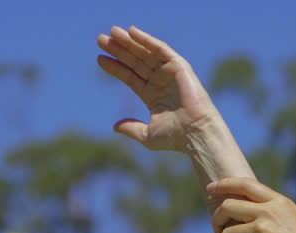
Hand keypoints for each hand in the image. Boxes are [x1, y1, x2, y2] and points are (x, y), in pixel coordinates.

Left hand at [96, 26, 221, 151]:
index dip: (115, 67)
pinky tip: (131, 31)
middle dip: (119, 50)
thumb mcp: (147, 134)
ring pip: (145, 53)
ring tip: (112, 32)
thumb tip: (115, 126)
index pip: (129, 77)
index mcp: (152, 95)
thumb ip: (131, 128)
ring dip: (129, 42)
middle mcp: (160, 81)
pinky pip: (160, 49)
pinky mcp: (179, 66)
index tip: (99, 58)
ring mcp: (169, 73)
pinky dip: (147, 39)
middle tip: (100, 39)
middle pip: (135, 62)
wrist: (195, 133)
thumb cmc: (175, 137)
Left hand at [208, 178, 295, 232]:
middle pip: (227, 207)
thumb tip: (249, 213)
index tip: (210, 188)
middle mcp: (268, 213)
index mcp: (279, 203)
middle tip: (217, 232)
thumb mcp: (294, 222)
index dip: (224, 184)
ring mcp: (261, 232)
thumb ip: (273, 214)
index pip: (245, 184)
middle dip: (217, 220)